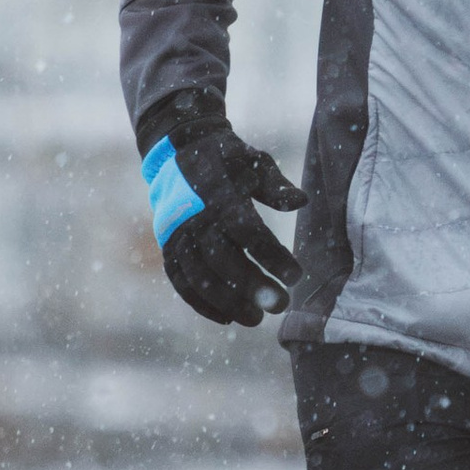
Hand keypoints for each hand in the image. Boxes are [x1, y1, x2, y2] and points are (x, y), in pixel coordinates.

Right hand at [138, 95, 305, 325]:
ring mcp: (176, 235)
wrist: (178, 150)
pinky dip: (201, 304)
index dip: (271, 255)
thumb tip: (300, 203)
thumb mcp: (255, 161)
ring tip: (256, 319)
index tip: (296, 276)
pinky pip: (181, 282)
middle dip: (252, 286)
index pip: (246, 230)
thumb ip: (276, 186)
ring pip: (200, 276)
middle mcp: (193, 216)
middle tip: (281, 305)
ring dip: (228, 302)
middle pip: (222, 259)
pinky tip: (227, 319)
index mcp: (218, 193)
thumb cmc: (228, 159)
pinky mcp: (168, 248)